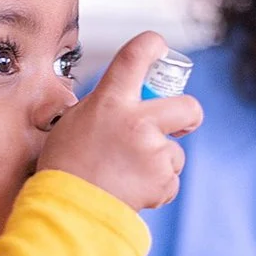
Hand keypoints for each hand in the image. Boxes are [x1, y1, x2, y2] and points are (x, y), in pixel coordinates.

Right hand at [36, 31, 203, 210]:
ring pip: (175, 152)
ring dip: (160, 163)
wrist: (68, 210)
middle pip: (187, 106)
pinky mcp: (162, 179)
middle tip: (182, 124)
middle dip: (190, 115)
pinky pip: (170, 180)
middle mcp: (136, 121)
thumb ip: (104, 107)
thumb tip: (122, 104)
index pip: (135, 55)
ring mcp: (152, 151)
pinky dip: (156, 188)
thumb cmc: (65, 166)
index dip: (153, 45)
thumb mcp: (74, 122)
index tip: (159, 47)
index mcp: (110, 101)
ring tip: (128, 174)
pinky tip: (131, 190)